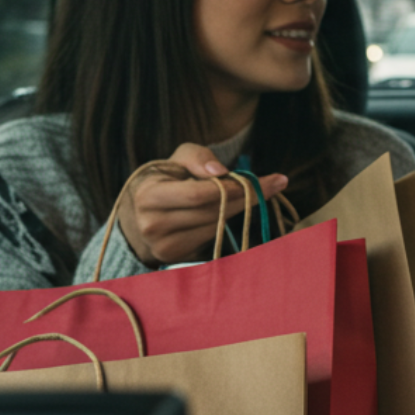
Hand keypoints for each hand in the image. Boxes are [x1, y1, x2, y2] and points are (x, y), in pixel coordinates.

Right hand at [117, 143, 288, 265]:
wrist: (141, 212)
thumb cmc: (166, 179)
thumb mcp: (177, 158)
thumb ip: (197, 157)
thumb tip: (220, 171)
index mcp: (149, 196)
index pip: (198, 195)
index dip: (233, 187)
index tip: (264, 179)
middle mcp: (153, 225)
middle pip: (213, 212)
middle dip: (247, 197)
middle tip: (274, 184)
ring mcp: (164, 246)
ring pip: (216, 226)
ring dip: (243, 209)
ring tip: (261, 193)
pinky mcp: (175, 258)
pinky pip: (212, 238)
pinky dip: (230, 223)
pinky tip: (239, 209)